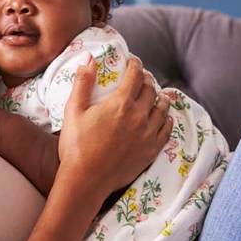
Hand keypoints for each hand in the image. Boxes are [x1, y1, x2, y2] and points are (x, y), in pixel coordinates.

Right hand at [58, 55, 171, 201]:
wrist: (86, 180)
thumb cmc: (76, 146)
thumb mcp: (74, 111)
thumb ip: (83, 83)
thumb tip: (89, 59)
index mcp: (120, 103)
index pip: (135, 75)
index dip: (135, 64)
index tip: (132, 62)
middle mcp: (139, 116)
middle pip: (150, 89)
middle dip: (146, 79)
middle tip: (140, 78)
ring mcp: (148, 134)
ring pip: (162, 108)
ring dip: (159, 97)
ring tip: (154, 94)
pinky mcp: (152, 150)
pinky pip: (167, 129)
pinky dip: (167, 119)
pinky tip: (164, 117)